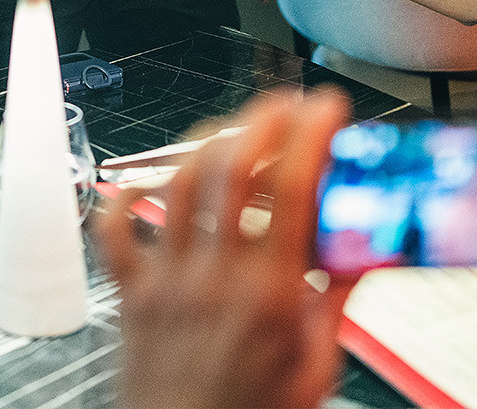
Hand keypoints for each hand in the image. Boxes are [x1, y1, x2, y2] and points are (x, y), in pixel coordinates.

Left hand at [99, 89, 354, 408]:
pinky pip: (114, 230)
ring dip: (207, 142)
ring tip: (234, 129)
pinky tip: (150, 180)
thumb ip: (335, 307)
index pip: (292, 190)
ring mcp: (166, 280)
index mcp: (268, 296)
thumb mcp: (315, 370)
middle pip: (230, 169)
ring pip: (178, 183)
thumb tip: (363, 258)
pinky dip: (125, 195)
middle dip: (261, 120)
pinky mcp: (131, 293)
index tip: (327, 109)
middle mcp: (212, 277)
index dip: (311, 136)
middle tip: (285, 105)